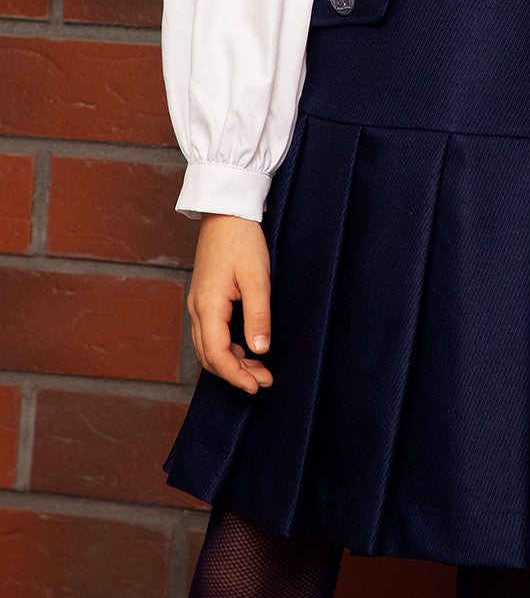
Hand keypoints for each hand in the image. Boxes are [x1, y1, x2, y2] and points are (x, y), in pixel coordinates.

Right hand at [187, 214, 272, 393]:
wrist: (226, 212)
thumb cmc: (242, 241)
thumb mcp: (257, 278)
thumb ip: (258, 316)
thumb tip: (261, 350)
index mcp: (207, 307)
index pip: (217, 355)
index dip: (237, 376)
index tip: (258, 386)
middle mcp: (197, 309)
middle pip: (210, 357)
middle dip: (236, 373)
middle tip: (265, 380)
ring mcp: (198, 304)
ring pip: (209, 346)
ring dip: (233, 362)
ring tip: (261, 368)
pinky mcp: (204, 298)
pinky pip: (211, 333)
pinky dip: (228, 347)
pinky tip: (248, 347)